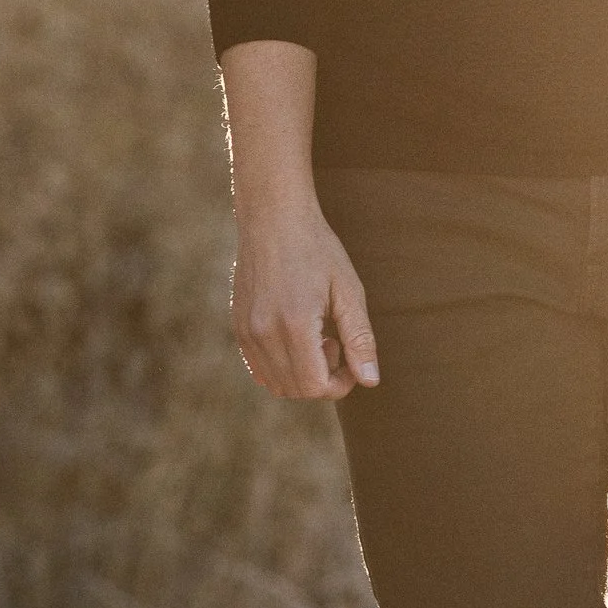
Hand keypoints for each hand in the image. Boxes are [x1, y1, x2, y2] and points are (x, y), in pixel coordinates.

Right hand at [231, 200, 379, 398]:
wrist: (274, 217)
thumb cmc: (318, 249)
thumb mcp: (348, 291)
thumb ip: (360, 339)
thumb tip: (370, 382)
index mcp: (294, 325)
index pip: (314, 386)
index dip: (339, 385)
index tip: (351, 362)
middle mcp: (263, 332)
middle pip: (295, 389)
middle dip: (323, 381)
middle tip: (336, 344)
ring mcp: (245, 331)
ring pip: (275, 383)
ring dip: (301, 376)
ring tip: (317, 339)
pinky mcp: (237, 326)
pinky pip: (258, 368)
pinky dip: (281, 368)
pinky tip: (297, 339)